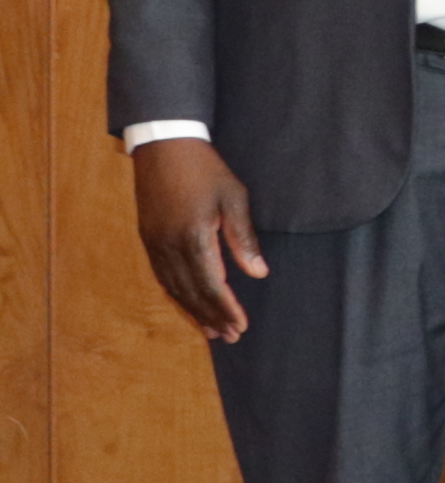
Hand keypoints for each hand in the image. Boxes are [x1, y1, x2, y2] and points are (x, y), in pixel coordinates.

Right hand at [132, 141, 267, 343]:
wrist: (164, 146)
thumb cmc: (206, 170)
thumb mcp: (234, 198)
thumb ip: (243, 239)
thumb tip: (258, 274)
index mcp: (193, 237)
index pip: (212, 285)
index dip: (227, 308)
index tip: (242, 326)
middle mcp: (168, 246)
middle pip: (191, 292)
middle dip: (211, 317)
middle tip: (231, 336)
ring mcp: (154, 243)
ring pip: (173, 288)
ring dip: (192, 311)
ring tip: (211, 331)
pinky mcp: (148, 238)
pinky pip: (161, 276)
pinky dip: (176, 295)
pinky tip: (188, 304)